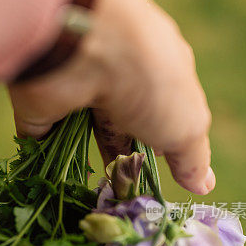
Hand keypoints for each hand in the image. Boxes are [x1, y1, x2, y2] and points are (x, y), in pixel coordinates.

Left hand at [9, 0, 214, 194]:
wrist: (84, 49)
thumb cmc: (150, 82)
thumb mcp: (187, 125)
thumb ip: (192, 158)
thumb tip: (204, 186)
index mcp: (158, 68)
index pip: (163, 106)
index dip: (163, 140)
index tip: (160, 167)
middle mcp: (116, 73)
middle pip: (121, 123)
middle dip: (123, 156)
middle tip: (124, 193)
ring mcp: (77, 86)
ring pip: (83, 129)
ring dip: (87, 159)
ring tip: (93, 196)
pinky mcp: (40, 101)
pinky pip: (43, 134)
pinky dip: (46, 156)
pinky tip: (53, 182)